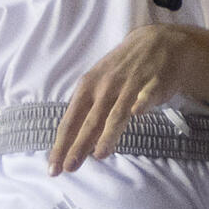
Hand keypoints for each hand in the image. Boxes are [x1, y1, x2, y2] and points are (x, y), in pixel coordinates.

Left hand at [48, 25, 195, 175]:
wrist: (156, 41)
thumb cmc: (121, 68)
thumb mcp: (99, 83)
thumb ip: (88, 111)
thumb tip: (73, 143)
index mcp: (89, 86)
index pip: (71, 119)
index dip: (61, 144)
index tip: (53, 168)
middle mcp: (106, 85)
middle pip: (91, 120)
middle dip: (79, 145)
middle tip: (69, 167)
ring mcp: (130, 83)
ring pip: (117, 112)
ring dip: (108, 133)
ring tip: (99, 154)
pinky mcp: (154, 82)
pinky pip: (147, 94)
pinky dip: (142, 103)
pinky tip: (137, 113)